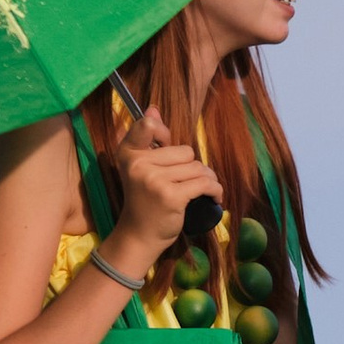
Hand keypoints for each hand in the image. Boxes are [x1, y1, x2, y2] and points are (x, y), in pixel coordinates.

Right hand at [107, 107, 221, 274]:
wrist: (139, 235)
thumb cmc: (144, 200)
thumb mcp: (140, 168)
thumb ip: (146, 139)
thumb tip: (154, 109)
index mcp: (128, 153)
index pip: (147, 125)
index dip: (164, 134)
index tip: (166, 147)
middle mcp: (138, 164)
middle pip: (184, 150)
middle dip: (193, 166)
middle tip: (189, 181)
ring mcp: (154, 180)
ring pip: (196, 167)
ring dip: (206, 178)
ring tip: (201, 190)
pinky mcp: (171, 196)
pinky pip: (204, 183)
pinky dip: (215, 191)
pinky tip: (214, 198)